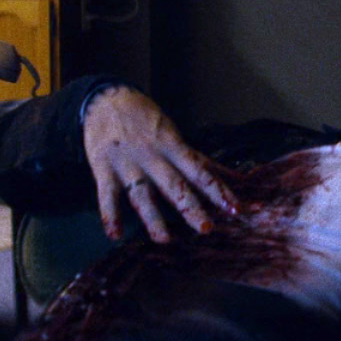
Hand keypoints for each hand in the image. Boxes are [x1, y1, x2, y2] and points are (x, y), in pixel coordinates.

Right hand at [82, 86, 238, 242]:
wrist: (106, 100)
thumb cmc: (148, 121)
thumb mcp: (176, 136)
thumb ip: (201, 162)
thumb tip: (237, 177)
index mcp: (174, 148)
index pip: (201, 172)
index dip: (219, 191)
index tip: (235, 209)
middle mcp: (154, 157)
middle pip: (175, 185)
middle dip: (191, 207)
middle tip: (206, 228)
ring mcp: (128, 164)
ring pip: (142, 194)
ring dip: (153, 218)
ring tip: (165, 240)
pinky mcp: (104, 169)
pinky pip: (107, 195)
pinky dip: (110, 215)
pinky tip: (115, 235)